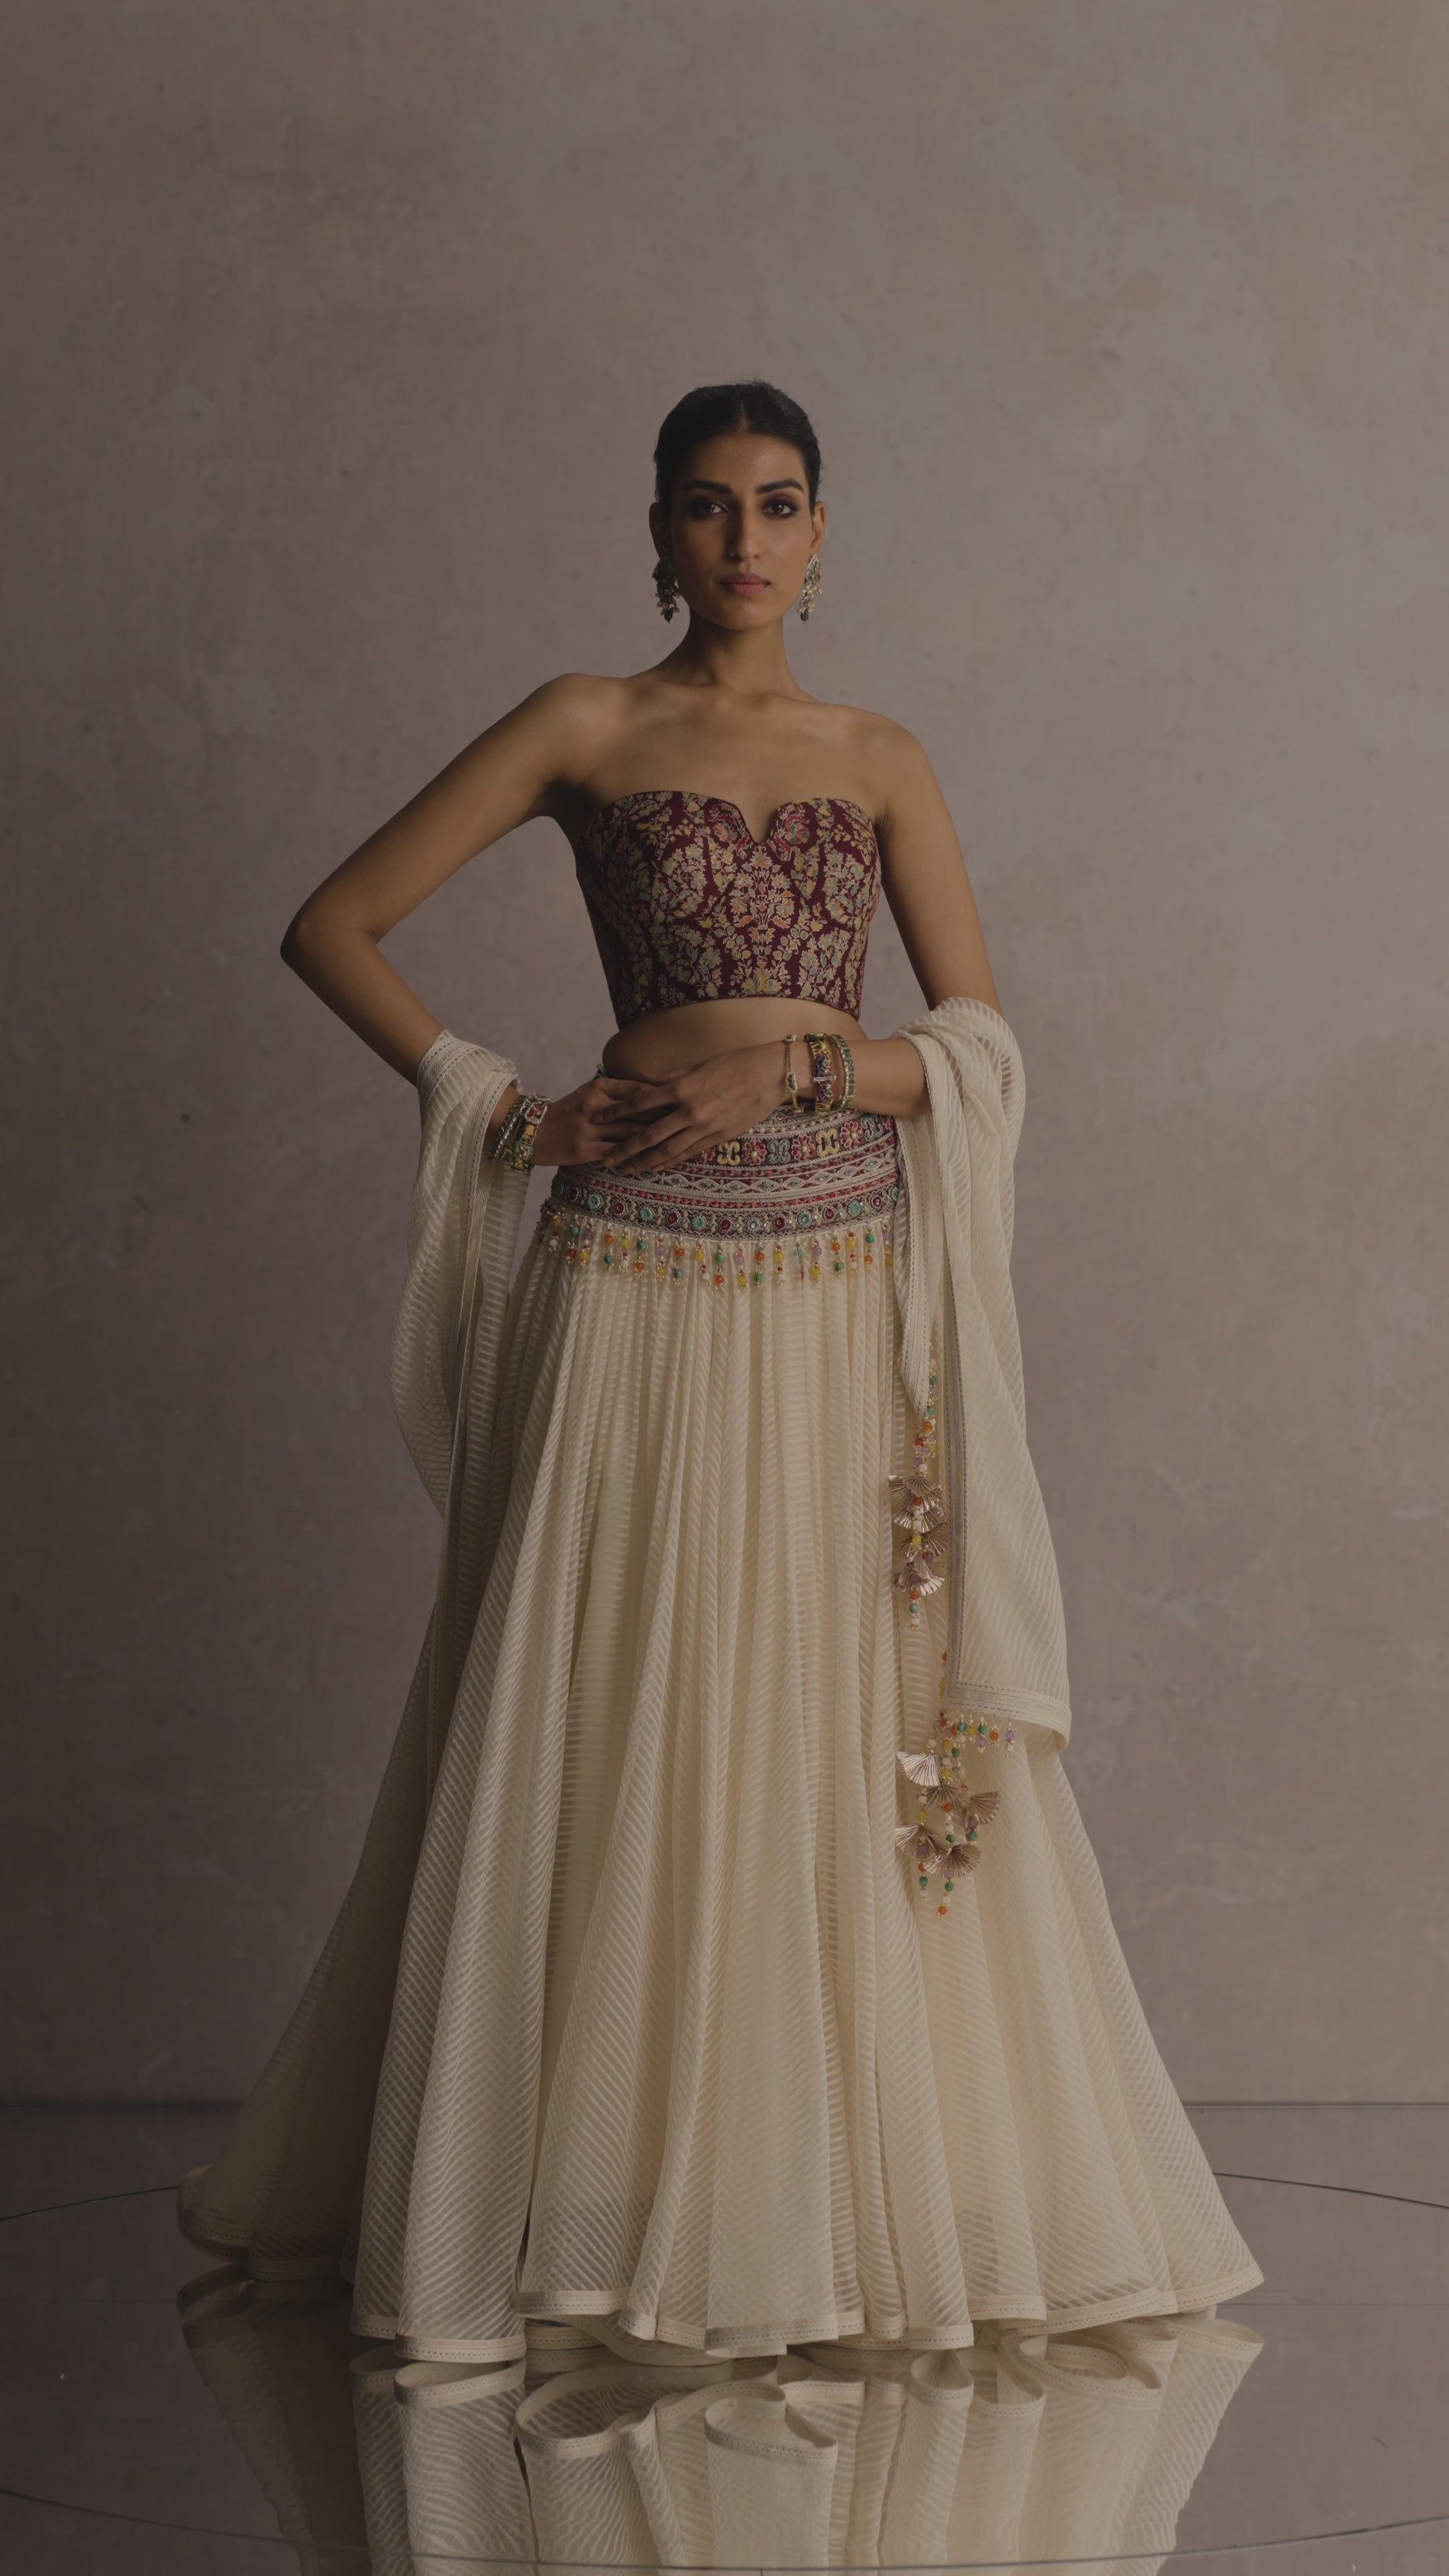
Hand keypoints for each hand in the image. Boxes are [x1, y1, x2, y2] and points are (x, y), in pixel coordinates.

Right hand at [528, 1073, 682, 1169]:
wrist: (532, 1132)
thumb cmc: (566, 1112)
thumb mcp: (588, 1093)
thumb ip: (616, 1090)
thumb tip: (651, 1088)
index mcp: (597, 1088)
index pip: (636, 1090)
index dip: (661, 1095)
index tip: (682, 1098)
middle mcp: (594, 1106)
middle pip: (638, 1112)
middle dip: (665, 1117)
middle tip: (689, 1120)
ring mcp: (589, 1129)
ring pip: (630, 1134)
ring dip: (655, 1139)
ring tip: (677, 1141)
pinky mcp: (584, 1149)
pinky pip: (616, 1153)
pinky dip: (634, 1156)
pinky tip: (651, 1160)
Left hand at [599, 1041, 790, 1174]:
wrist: (771, 1075)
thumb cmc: (735, 1063)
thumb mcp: (697, 1066)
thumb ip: (668, 1078)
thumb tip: (641, 1083)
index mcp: (681, 1088)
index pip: (638, 1103)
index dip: (615, 1113)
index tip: (597, 1119)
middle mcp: (689, 1111)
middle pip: (648, 1135)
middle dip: (623, 1149)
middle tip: (604, 1159)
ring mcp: (704, 1128)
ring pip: (667, 1151)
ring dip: (643, 1162)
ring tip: (626, 1170)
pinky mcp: (718, 1138)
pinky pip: (688, 1153)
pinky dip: (670, 1161)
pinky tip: (656, 1167)